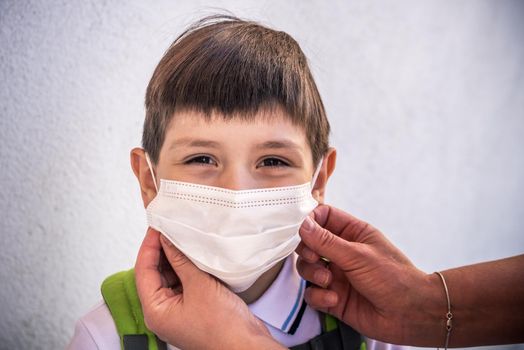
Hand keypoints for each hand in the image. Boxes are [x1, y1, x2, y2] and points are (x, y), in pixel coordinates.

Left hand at [135, 228, 284, 349]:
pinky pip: (185, 282)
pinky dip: (188, 267)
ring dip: (176, 258)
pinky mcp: (194, 307)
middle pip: (154, 274)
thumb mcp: (199, 286)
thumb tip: (167, 241)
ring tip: (184, 237)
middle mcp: (163, 312)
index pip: (143, 271)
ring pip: (170, 277)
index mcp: (156, 311)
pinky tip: (195, 254)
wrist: (247, 345)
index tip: (157, 227)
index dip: (149, 246)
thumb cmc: (224, 328)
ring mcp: (179, 310)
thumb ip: (180, 260)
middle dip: (162, 251)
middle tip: (170, 228)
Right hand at [296, 205, 439, 345]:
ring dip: (312, 274)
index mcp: (352, 233)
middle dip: (307, 251)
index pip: (323, 217)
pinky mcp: (333, 297)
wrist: (410, 315)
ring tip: (328, 281)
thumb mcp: (358, 255)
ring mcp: (337, 275)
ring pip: (307, 268)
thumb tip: (302, 224)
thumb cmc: (394, 279)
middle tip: (315, 257)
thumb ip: (326, 241)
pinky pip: (312, 293)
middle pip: (309, 243)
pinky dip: (318, 296)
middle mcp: (342, 252)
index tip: (302, 230)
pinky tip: (334, 298)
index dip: (310, 221)